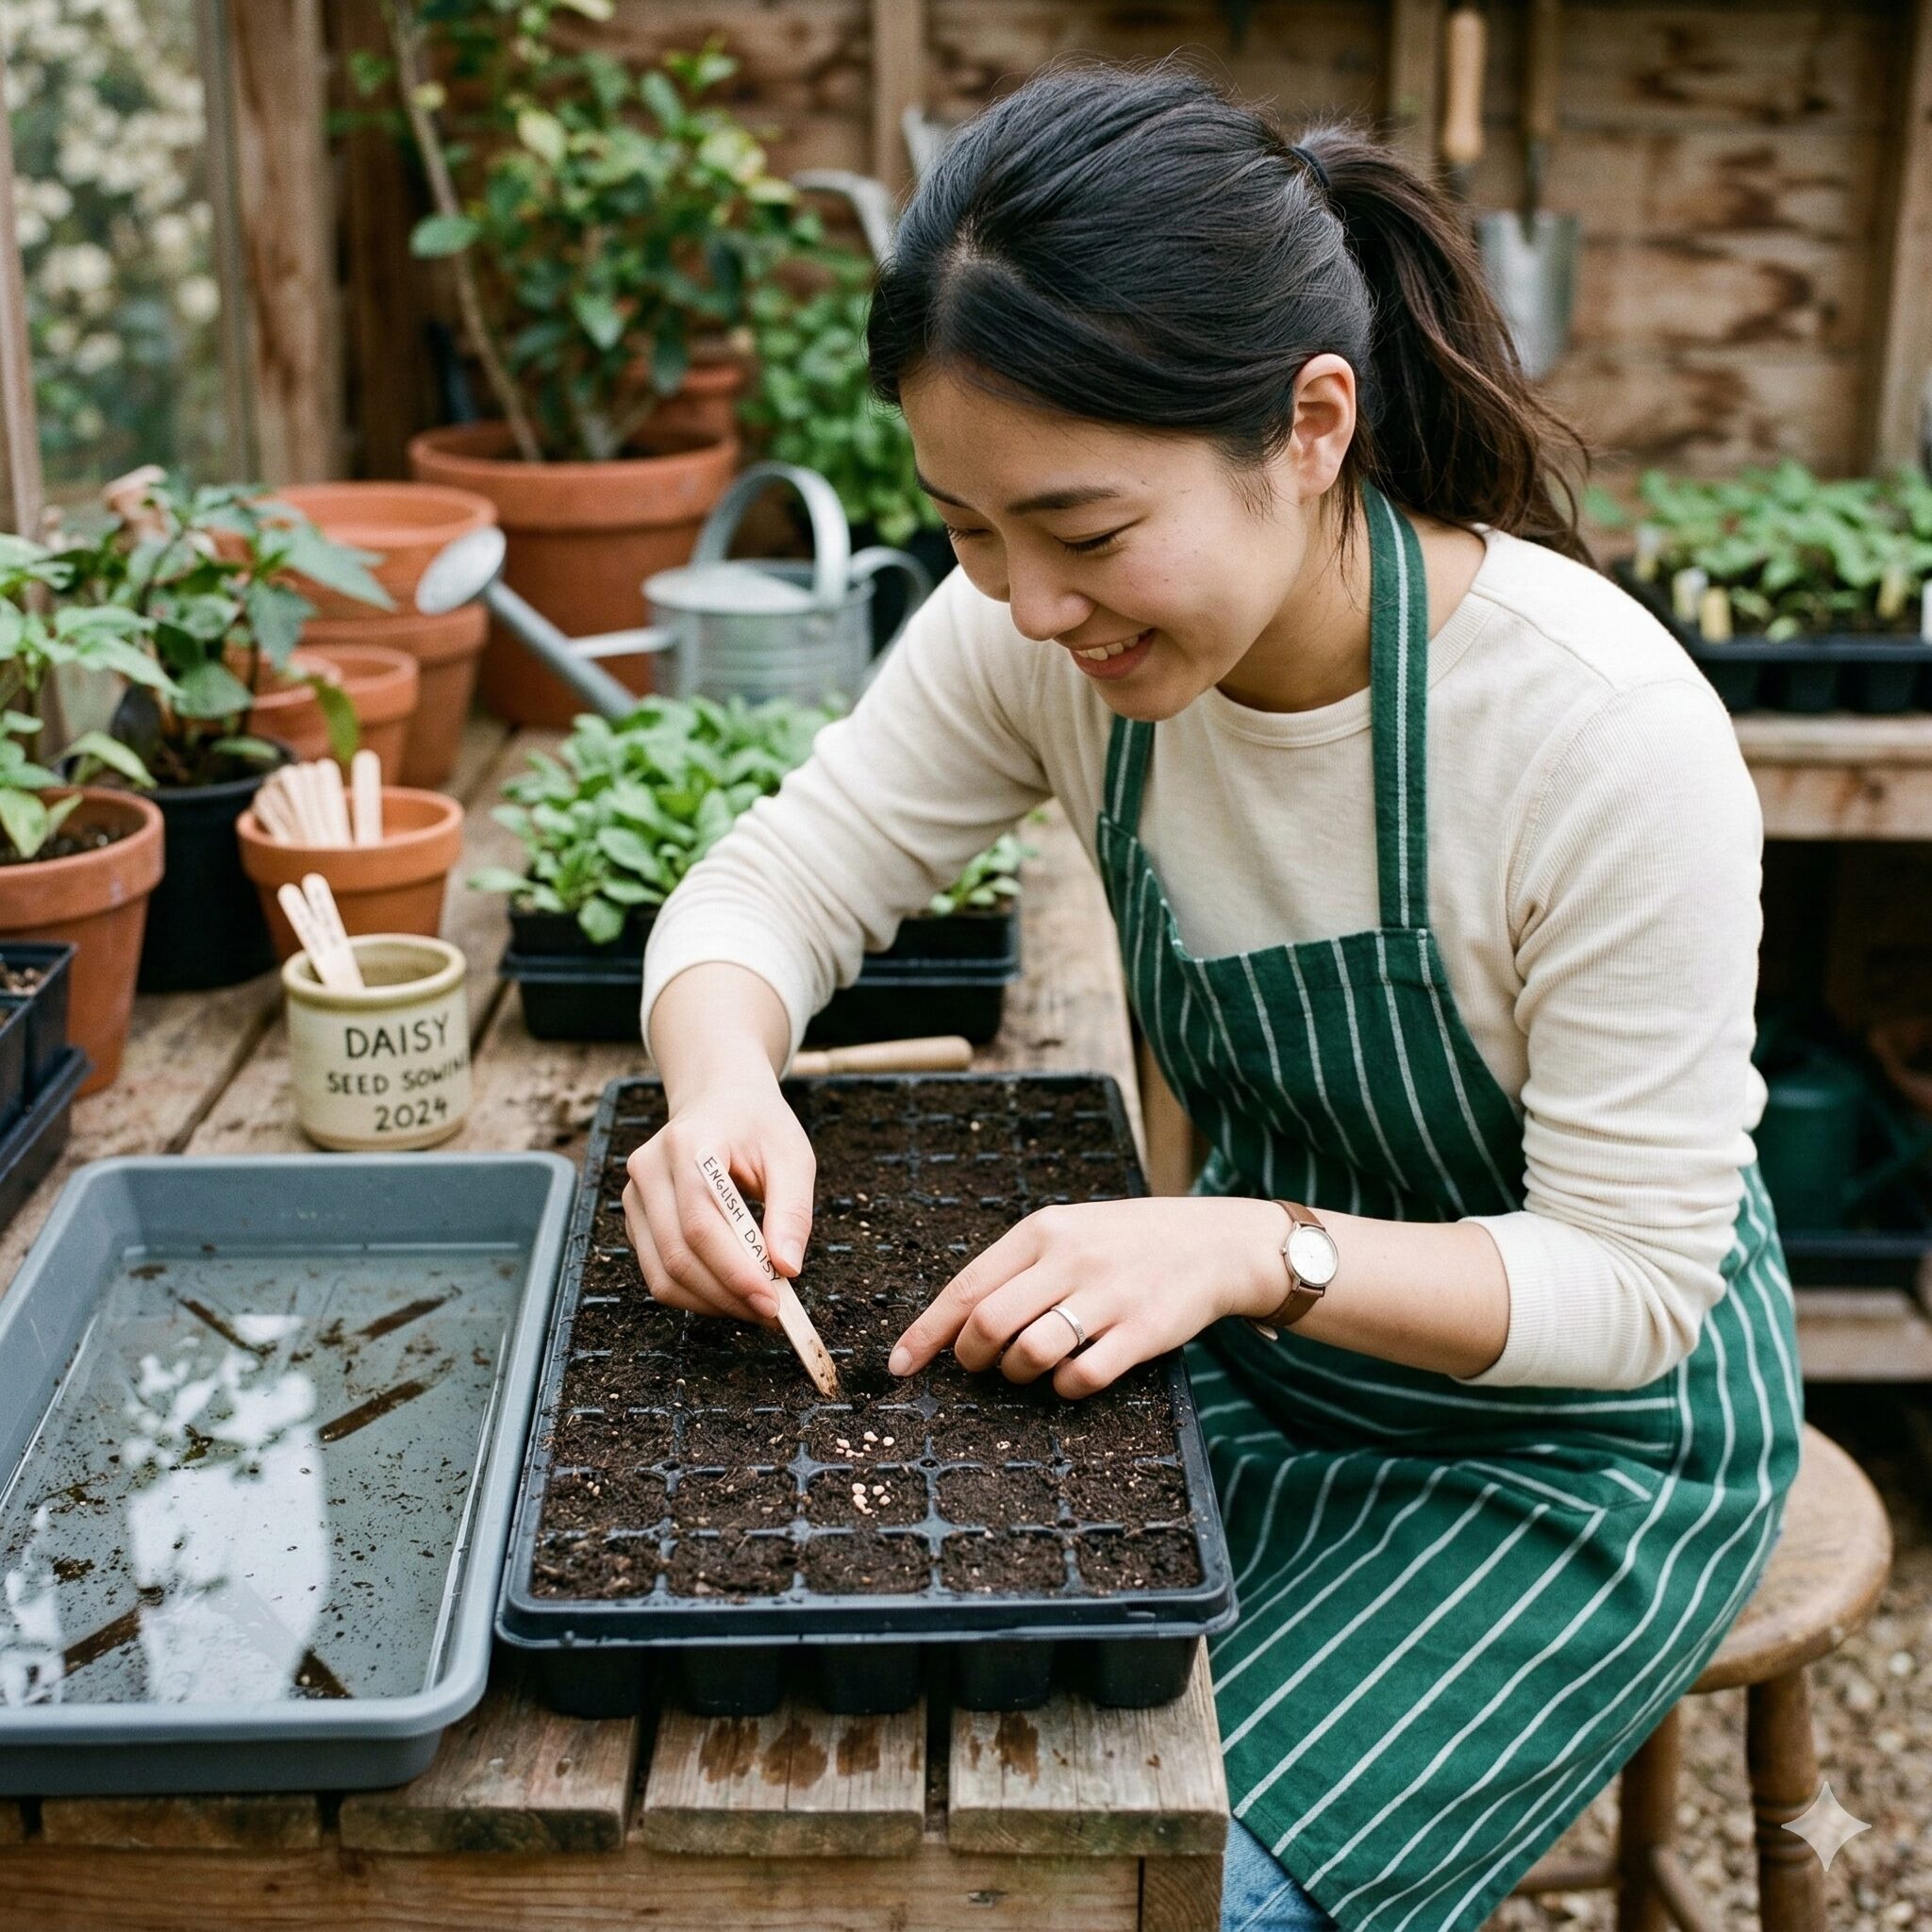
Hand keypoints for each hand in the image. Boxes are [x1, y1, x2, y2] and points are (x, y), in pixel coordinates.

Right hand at [623, 1072, 814, 1326]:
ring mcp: (634, 1196)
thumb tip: (788, 1269)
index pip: (701, 1223)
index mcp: (687, 1145)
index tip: (772, 1301)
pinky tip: (732, 1293)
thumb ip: (793, 1212)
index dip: (734, 1270)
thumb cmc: (759, 1127)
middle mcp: (648, 1169)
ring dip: (711, 1302)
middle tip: (771, 1313)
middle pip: (678, 1255)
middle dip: (727, 1294)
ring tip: (756, 1307)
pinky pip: (658, 1272)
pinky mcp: (636, 1219)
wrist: (720, 1101)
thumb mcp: (792, 1158)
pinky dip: (696, 1294)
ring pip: (662, 1274)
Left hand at [886, 1196, 1286, 1397]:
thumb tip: (954, 1325)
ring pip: (1030, 1353)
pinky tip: (1073, 1377)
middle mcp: (1071, 1259)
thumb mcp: (1068, 1233)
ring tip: (1029, 1368)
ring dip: (1017, 1374)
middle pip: (988, 1324)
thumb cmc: (1127, 1243)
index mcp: (1043, 1231)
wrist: (1215, 1242)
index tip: (900, 1365)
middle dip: (972, 1359)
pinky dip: (1065, 1388)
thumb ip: (1016, 1270)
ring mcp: (1108, 1295)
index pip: (966, 1286)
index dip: (926, 1333)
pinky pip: (1082, 1377)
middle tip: (982, 1366)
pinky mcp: (1143, 1332)